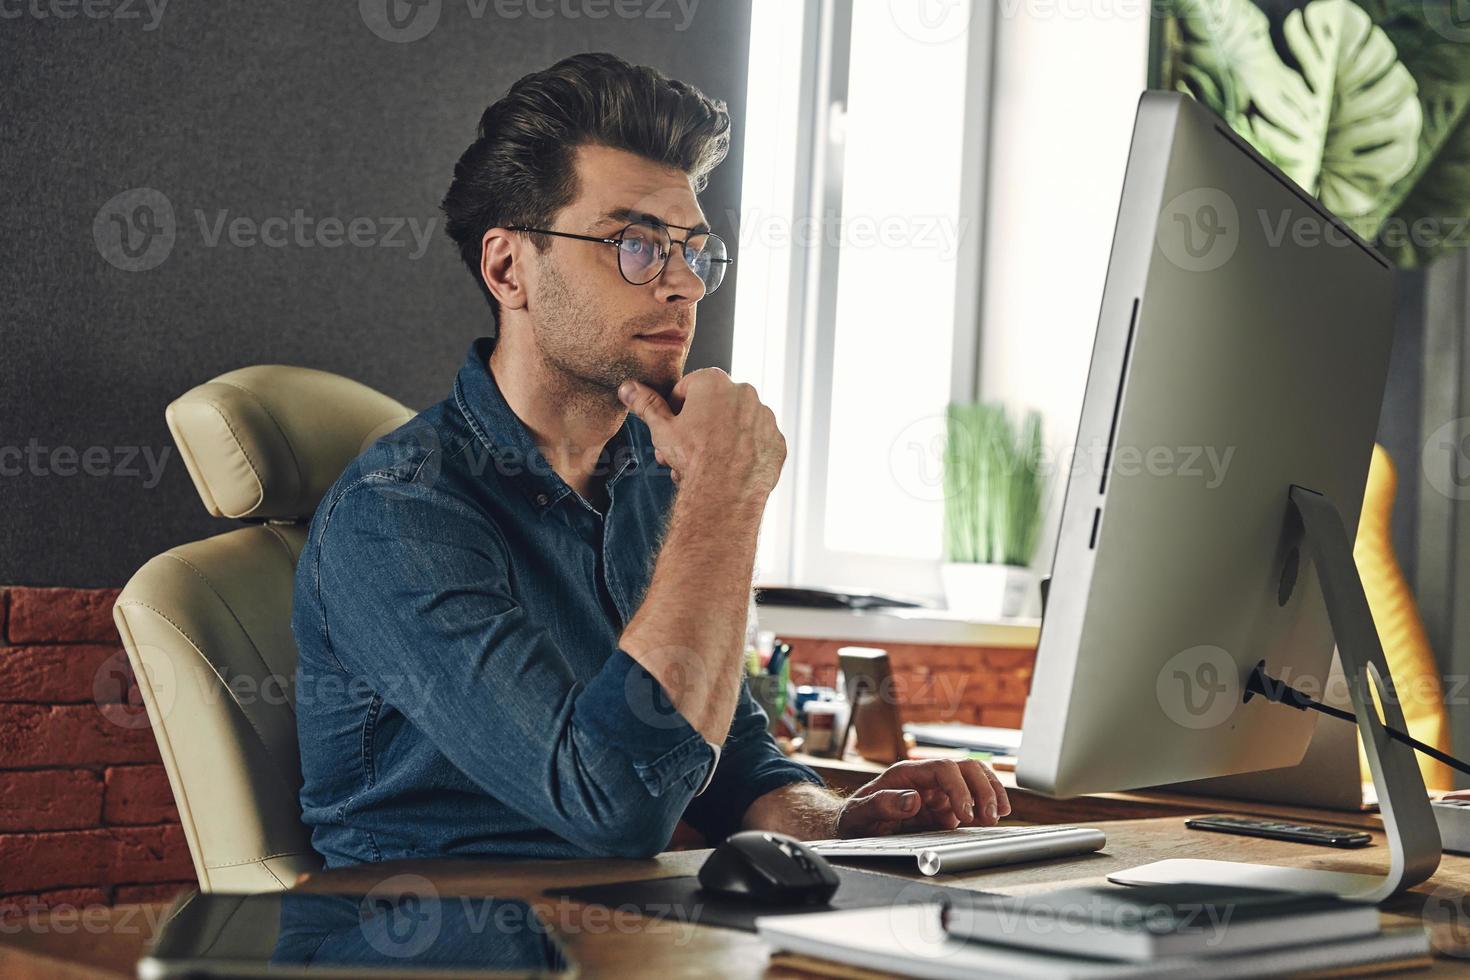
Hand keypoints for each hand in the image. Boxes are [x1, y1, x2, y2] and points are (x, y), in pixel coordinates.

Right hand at [618, 368, 785, 499]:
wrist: (724, 494)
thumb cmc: (693, 459)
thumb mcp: (662, 429)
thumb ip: (647, 405)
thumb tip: (629, 388)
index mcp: (714, 382)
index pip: (688, 388)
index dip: (676, 411)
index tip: (673, 429)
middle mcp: (744, 393)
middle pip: (714, 406)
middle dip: (698, 427)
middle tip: (685, 452)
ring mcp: (764, 417)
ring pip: (736, 424)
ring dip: (721, 439)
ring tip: (706, 464)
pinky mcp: (776, 441)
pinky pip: (757, 443)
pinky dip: (744, 453)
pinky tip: (729, 469)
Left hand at [835, 758, 1010, 837]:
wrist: (853, 827)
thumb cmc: (855, 817)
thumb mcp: (860, 813)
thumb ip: (882, 804)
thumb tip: (913, 798)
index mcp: (907, 773)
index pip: (943, 769)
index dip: (959, 789)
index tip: (966, 814)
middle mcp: (926, 779)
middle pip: (965, 768)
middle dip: (983, 789)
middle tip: (991, 816)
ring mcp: (937, 792)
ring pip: (973, 781)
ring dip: (989, 794)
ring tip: (998, 815)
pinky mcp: (943, 808)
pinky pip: (970, 803)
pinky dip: (983, 810)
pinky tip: (990, 823)